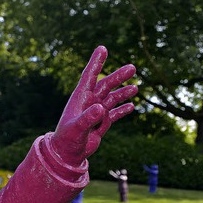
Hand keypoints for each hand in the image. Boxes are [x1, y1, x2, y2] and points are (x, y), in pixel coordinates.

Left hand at [50, 46, 136, 165]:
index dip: (96, 62)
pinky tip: (132, 106)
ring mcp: (95, 113)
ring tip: (136, 88)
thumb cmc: (66, 140)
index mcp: (80, 99)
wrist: (66, 155)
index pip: (89, 76)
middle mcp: (88, 103)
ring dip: (123, 93)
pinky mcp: (100, 124)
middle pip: (105, 86)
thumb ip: (88, 119)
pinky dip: (122, 110)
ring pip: (111, 99)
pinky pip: (113, 114)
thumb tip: (100, 109)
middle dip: (118, 77)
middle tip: (133, 68)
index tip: (102, 48)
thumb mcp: (77, 129)